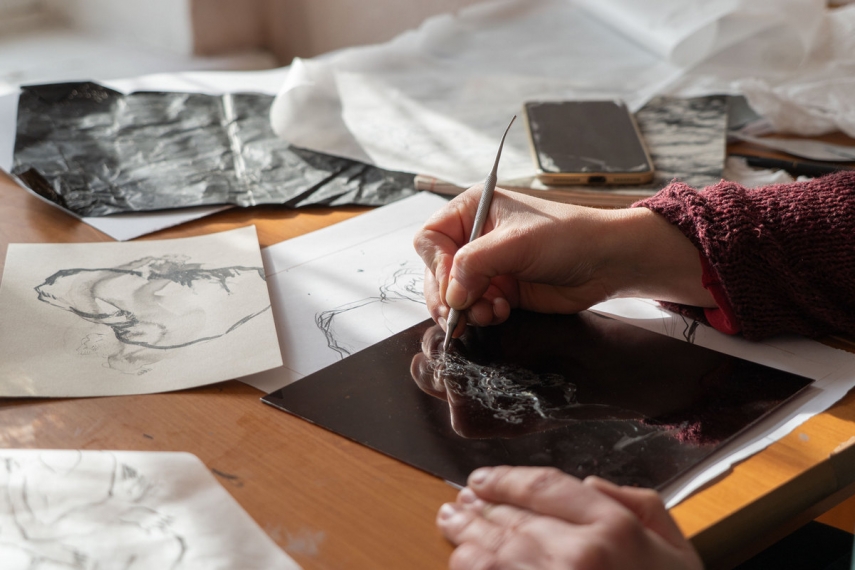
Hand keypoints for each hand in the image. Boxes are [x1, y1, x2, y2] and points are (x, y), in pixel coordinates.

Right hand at [414, 187, 713, 338]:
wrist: (607, 262)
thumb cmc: (568, 237)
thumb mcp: (517, 243)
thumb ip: (475, 264)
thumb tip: (451, 294)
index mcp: (472, 210)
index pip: (431, 239)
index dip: (437, 265)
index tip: (453, 287)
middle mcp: (475, 237)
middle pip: (437, 271)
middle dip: (448, 296)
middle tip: (458, 315)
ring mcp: (487, 266)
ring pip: (453, 294)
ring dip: (466, 309)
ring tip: (489, 312)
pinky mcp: (500, 290)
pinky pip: (474, 308)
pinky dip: (481, 315)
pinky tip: (501, 312)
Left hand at [437, 466, 702, 569]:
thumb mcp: (677, 549)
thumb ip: (639, 505)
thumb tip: (590, 484)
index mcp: (615, 530)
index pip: (543, 487)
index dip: (505, 479)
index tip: (482, 480)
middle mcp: (580, 556)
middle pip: (511, 519)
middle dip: (478, 508)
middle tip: (457, 503)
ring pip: (491, 554)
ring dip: (464, 537)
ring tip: (450, 524)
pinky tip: (460, 562)